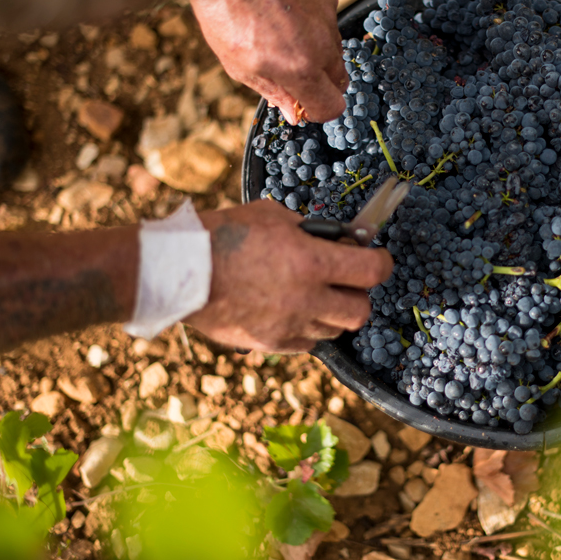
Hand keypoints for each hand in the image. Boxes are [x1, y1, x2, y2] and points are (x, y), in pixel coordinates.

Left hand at [186, 0, 346, 123]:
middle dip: (319, 84)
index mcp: (300, 70)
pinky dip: (314, 26)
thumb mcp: (241, 68)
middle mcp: (321, 46)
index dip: (317, 110)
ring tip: (284, 39)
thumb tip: (293, 113)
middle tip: (292, 74)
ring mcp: (327, 19)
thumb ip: (274, 93)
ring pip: (334, 52)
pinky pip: (329, 23)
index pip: (332, 107)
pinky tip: (288, 18)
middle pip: (339, 81)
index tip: (304, 105)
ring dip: (316, 54)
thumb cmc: (227, 16)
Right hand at [186, 200, 393, 353]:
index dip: (381, 263)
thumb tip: (331, 238)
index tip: (376, 258)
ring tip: (313, 295)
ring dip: (332, 313)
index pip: (371, 271)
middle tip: (345, 281)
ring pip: (334, 330)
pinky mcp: (269, 343)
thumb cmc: (223, 235)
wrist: (179, 270)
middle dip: (358, 295)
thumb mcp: (271, 216)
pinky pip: (306, 343)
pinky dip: (306, 329)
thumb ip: (306, 229)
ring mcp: (288, 325)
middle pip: (359, 311)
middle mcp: (305, 298)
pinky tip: (290, 311)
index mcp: (310, 261)